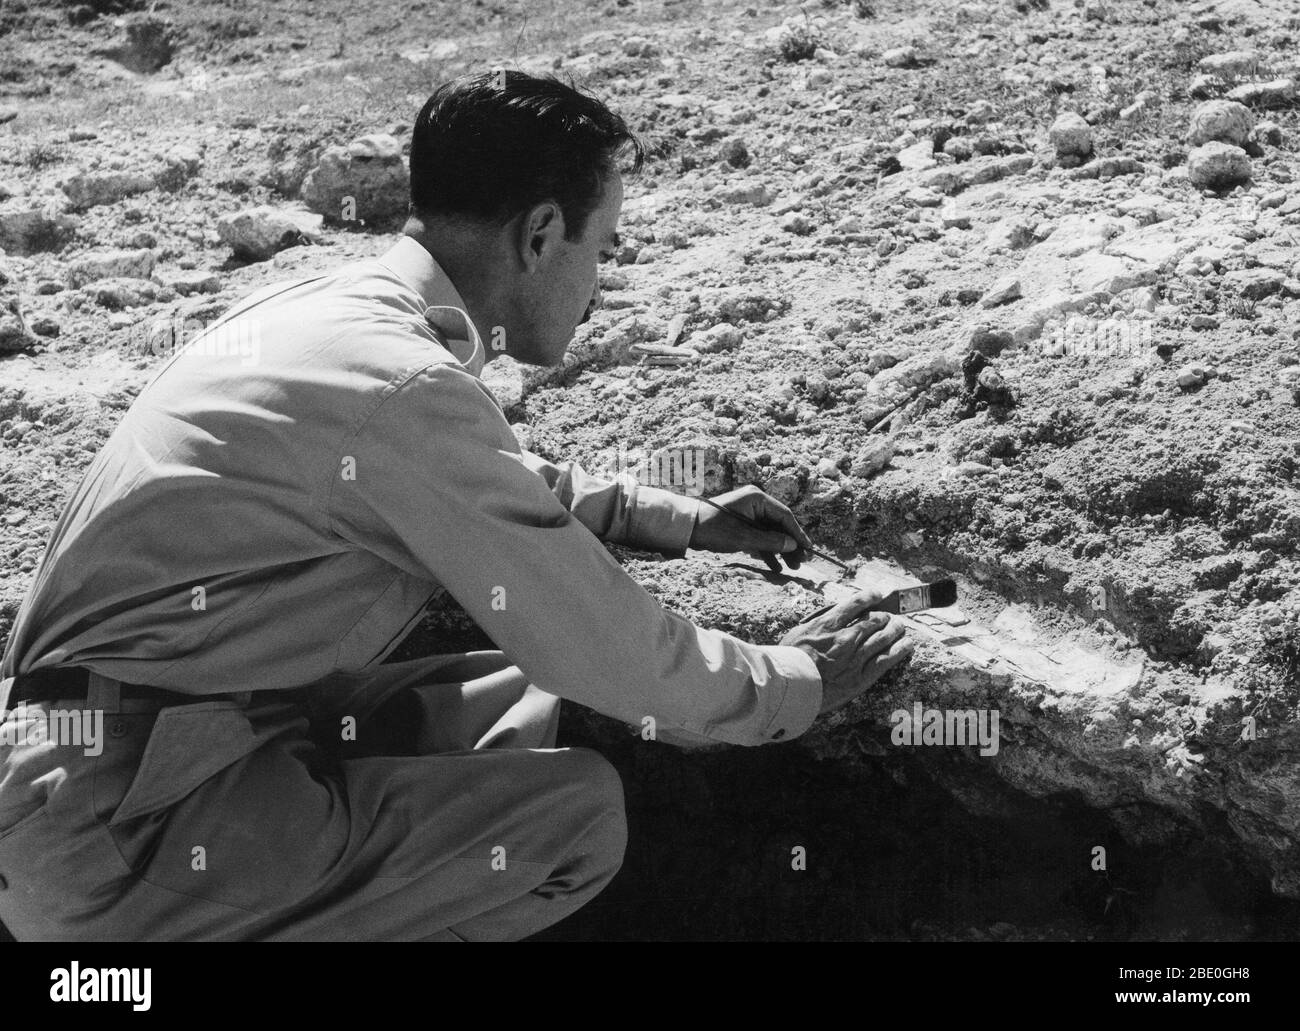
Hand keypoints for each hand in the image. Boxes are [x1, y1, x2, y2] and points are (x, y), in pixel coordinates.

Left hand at [688, 485, 812, 572]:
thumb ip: (770, 541)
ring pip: (771, 533)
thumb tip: (793, 545)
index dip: (798, 534)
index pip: (785, 516)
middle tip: (801, 563)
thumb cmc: (713, 529)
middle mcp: (755, 503)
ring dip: (781, 550)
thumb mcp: (744, 537)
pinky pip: (760, 538)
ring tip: (791, 568)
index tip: (808, 549)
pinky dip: (767, 551)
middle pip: (780, 525)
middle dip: (790, 545)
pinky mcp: (742, 525)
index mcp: (757, 499)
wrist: (686, 528)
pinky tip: (776, 567)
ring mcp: (749, 514)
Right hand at [779, 589, 913, 714]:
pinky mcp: (861, 676)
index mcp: (828, 624)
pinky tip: (907, 644)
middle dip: (884, 616)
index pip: (855, 603)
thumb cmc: (788, 661)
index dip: (870, 596)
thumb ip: (817, 624)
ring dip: (895, 629)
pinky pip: (886, 660)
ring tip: (900, 627)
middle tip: (889, 616)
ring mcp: (856, 656)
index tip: (877, 594)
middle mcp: (846, 636)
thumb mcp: (798, 632)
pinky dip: (900, 649)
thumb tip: (829, 618)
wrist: (789, 686)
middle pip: (874, 620)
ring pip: (883, 637)